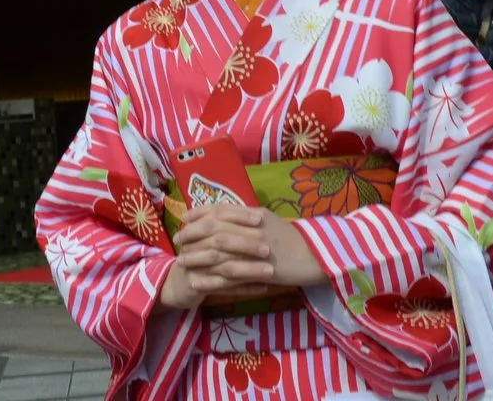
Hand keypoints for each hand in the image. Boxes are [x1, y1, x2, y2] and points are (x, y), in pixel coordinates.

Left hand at [168, 207, 321, 298]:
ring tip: (180, 261)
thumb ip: (249, 219)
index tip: (185, 217)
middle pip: (215, 228)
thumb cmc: (293, 240)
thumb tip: (227, 217)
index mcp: (254, 214)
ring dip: (197, 256)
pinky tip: (196, 282)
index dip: (200, 212)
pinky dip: (210, 279)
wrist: (316, 258)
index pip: (221, 209)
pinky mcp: (258, 271)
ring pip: (218, 252)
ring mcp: (255, 250)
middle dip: (192, 234)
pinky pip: (229, 276)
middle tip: (176, 240)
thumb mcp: (270, 222)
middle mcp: (253, 228)